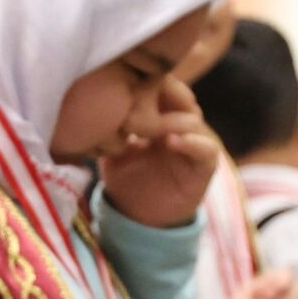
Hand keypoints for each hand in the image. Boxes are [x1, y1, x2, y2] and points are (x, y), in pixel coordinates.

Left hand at [99, 82, 221, 228]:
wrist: (139, 216)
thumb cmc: (126, 178)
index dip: (150, 82)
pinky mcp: (205, 166)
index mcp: (161, 116)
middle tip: (143, 96)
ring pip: (194, 120)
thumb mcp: (111, 148)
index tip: (129, 82)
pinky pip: (206, 148)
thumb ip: (109, 126)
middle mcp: (181, 126)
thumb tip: (91, 101)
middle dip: (164, 94)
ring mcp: (196, 143)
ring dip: (172, 120)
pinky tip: (169, 141)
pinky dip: (191, 143)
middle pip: (181, 97)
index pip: (163, 88)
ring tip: (151, 125)